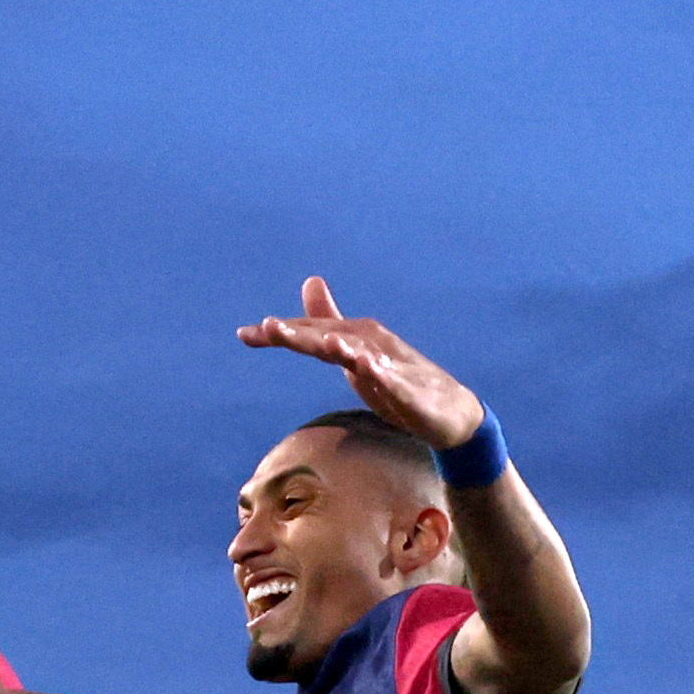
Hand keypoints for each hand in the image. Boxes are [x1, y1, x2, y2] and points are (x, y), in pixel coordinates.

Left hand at [235, 277, 484, 452]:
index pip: (310, 334)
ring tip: (320, 342)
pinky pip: (394, 381)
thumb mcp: (354, 355)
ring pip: (361, 354)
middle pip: (330, 338)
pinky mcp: (410, 391)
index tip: (244, 334)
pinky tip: (368, 365)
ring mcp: (391, 366)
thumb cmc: (397, 381)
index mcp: (353, 339)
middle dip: (300, 334)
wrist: (449, 412)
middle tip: (269, 328)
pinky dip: (381, 373)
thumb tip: (310, 281)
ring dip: (341, 346)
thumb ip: (329, 324)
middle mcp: (371, 344)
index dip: (280, 334)